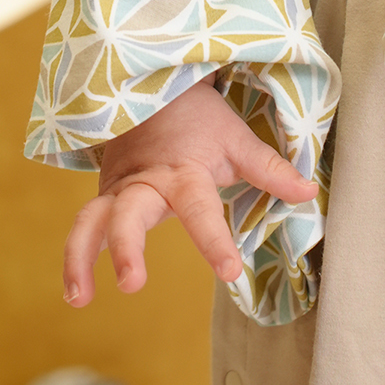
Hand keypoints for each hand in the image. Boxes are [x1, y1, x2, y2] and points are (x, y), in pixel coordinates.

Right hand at [61, 76, 315, 307]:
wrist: (149, 86)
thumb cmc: (198, 119)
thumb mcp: (234, 138)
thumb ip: (268, 170)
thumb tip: (309, 195)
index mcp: (182, 172)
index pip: (199, 208)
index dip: (213, 239)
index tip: (229, 271)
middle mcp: (144, 183)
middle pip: (129, 214)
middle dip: (127, 246)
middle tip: (132, 282)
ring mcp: (117, 190)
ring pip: (90, 221)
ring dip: (81, 257)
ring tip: (79, 298)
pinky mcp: (103, 197)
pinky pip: (82, 226)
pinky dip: (75, 257)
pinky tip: (76, 294)